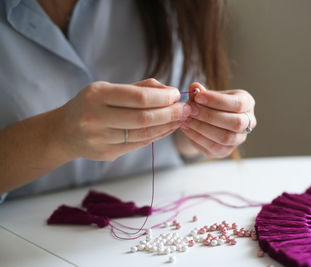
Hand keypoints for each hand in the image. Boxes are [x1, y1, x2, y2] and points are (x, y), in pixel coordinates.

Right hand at [57, 79, 191, 160]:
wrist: (63, 132)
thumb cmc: (91, 105)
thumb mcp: (107, 88)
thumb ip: (139, 88)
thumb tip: (170, 91)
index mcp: (97, 95)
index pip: (139, 97)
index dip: (163, 97)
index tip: (176, 95)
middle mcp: (96, 118)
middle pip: (144, 118)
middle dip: (170, 113)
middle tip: (186, 109)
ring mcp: (100, 139)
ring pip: (144, 134)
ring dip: (167, 126)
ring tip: (181, 119)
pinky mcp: (107, 154)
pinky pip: (139, 144)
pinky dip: (157, 136)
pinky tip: (168, 129)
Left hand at [180, 82, 255, 157]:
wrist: (207, 121)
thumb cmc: (211, 104)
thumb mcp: (207, 94)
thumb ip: (200, 92)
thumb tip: (194, 87)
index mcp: (247, 103)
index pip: (238, 104)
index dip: (217, 101)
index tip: (198, 97)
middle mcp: (248, 122)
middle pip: (236, 122)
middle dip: (210, 116)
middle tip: (190, 110)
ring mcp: (239, 139)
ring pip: (226, 137)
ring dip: (202, 128)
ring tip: (186, 119)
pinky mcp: (226, 151)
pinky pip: (213, 146)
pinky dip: (197, 137)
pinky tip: (186, 128)